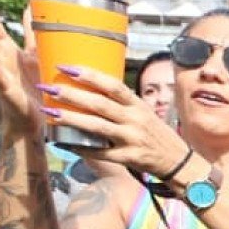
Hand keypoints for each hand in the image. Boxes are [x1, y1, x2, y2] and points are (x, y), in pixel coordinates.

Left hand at [32, 64, 186, 175]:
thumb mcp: (144, 113)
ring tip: (51, 113)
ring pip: (97, 126)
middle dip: (72, 95)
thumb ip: (122, 104)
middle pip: (100, 104)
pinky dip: (82, 148)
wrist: (178, 161)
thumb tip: (91, 90)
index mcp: (137, 105)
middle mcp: (135, 120)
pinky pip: (101, 152)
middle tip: (50, 87)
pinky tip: (65, 143)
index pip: (112, 85)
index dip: (89, 75)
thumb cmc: (156, 135)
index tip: (67, 67)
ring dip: (72, 119)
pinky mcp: (129, 158)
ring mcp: (131, 139)